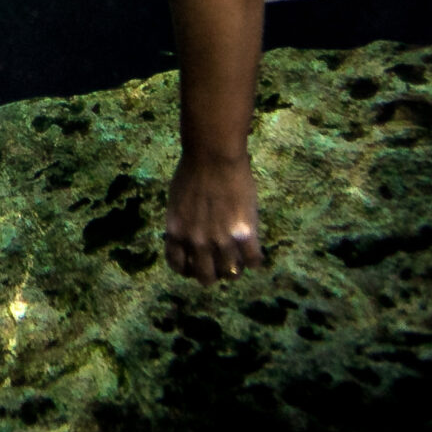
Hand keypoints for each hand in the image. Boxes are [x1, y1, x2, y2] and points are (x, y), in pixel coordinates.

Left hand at [162, 154, 263, 286]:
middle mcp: (197, 242)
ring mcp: (221, 240)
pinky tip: (253, 249)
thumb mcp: (177, 202)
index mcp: (177, 233)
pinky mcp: (244, 234)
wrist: (213, 154)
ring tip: (239, 257)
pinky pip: (253, 261)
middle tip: (221, 262)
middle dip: (214, 272)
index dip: (190, 268)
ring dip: (235, 268)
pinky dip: (254, 260)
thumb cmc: (193, 170)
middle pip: (206, 277)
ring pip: (231, 274)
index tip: (197, 264)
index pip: (180, 267)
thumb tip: (190, 237)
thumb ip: (183, 224)